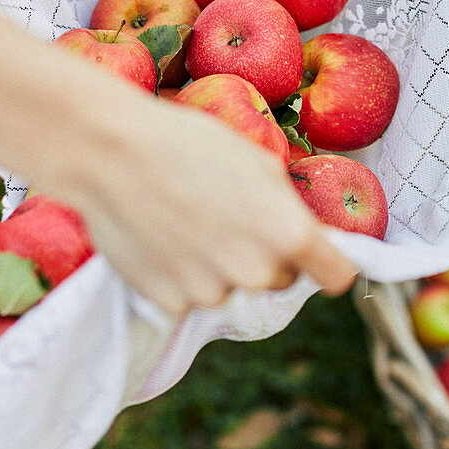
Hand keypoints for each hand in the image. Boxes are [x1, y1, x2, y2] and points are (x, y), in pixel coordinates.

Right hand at [57, 92, 357, 317]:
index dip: (327, 263)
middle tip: (228, 215)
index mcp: (289, 234)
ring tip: (185, 218)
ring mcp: (212, 293)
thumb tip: (304, 229)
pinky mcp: (171, 304)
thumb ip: (287, 205)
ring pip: (231, 286)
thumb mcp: (256, 160)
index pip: (337, 277)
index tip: (316, 255)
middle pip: (279, 279)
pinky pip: (190, 295)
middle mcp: (258, 273)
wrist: (111, 153)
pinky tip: (161, 236)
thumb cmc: (187, 144)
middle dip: (264, 254)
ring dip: (218, 264)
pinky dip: (181, 274)